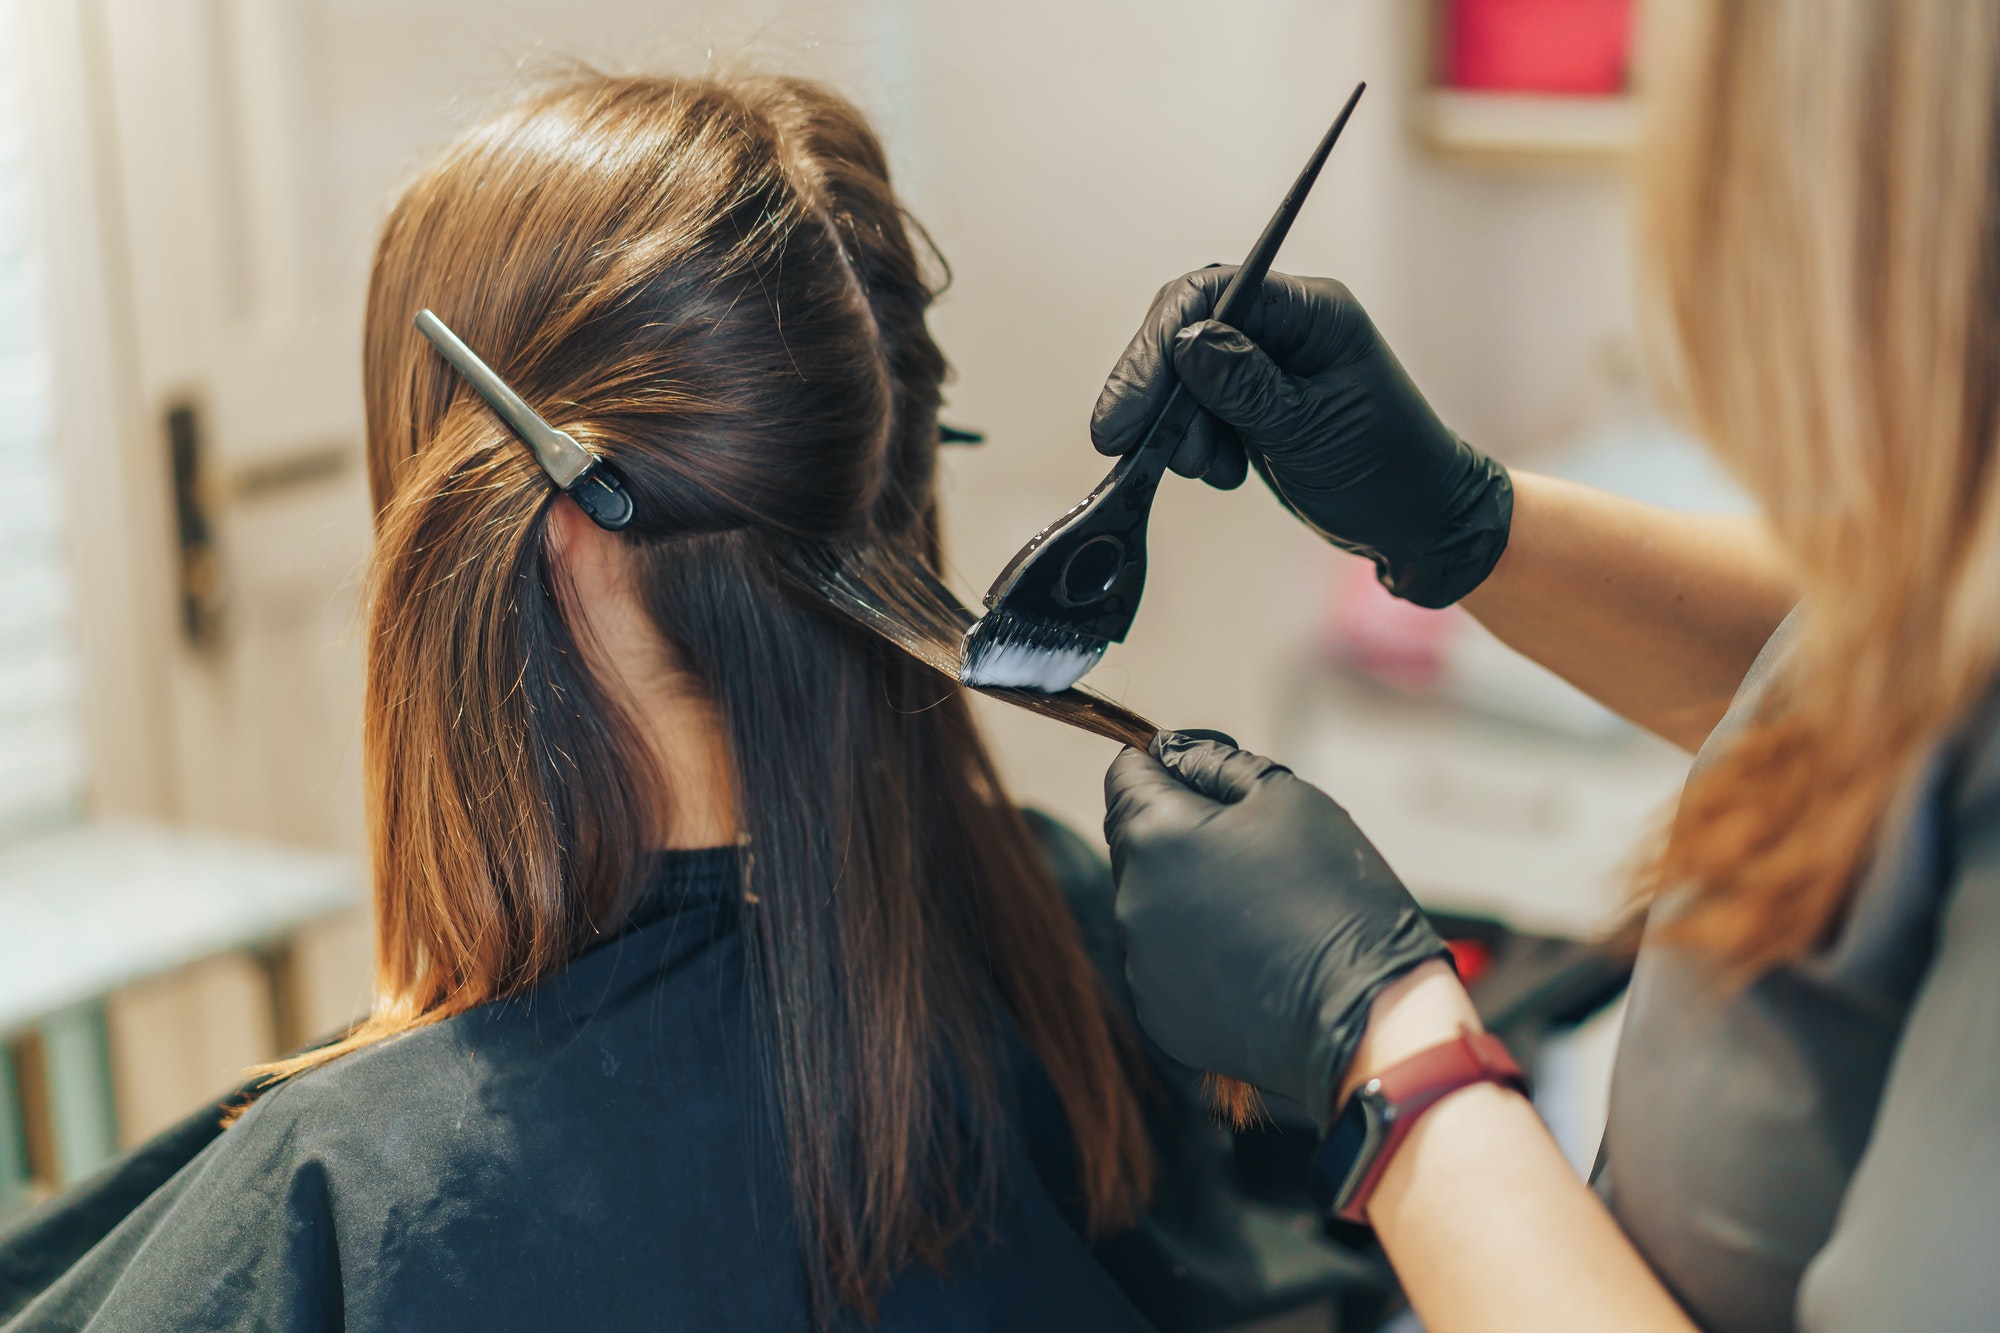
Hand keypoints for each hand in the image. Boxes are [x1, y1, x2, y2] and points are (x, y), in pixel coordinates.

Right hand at [1091, 266, 1512, 607]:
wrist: (1420, 524)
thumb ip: (1246, 386)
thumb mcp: (1311, 432)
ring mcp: (1269, 364)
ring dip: (1176, 425)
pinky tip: (1222, 473)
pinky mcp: (1255, 402)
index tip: (1128, 410)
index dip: (1159, 344)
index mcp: (1313, 312)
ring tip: (1203, 470)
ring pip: (1185, 373)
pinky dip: (1195, 442)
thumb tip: (1185, 342)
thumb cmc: (1387, 473)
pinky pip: (1199, 407)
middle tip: (1129, 445)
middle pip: (1188, 328)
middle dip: (1157, 389)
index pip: (1212, 293)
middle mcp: (1287, 326)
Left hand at [1102, 731, 1448, 1119]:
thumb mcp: (1285, 795)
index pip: (1125, 775)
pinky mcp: (1160, 1015)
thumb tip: (1171, 754)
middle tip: (1257, 849)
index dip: (1164, 765)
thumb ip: (1214, 763)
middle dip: (1183, 831)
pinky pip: (1168, 962)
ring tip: (1263, 910)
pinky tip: (1255, 958)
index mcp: (1154, 836)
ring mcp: (1141, 965)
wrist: (1369, 1015)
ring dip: (1190, 892)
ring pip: (1153, 902)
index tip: (1206, 778)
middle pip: (1138, 840)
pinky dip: (1199, 951)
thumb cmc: (1336, 892)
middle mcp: (1130, 901)